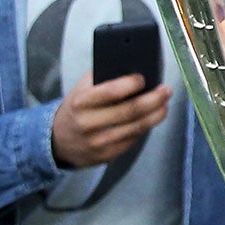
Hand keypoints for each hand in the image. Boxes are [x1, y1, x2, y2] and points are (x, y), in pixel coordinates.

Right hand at [50, 72, 172, 168]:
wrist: (59, 141)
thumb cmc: (77, 108)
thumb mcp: (81, 89)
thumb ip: (103, 79)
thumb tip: (134, 70)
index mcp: (80, 102)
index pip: (110, 92)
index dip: (130, 84)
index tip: (144, 78)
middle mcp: (89, 123)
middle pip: (130, 111)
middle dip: (154, 99)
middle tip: (166, 90)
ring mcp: (99, 142)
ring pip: (136, 127)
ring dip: (156, 114)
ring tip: (165, 104)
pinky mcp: (108, 155)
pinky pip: (134, 139)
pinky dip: (146, 126)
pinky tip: (153, 117)